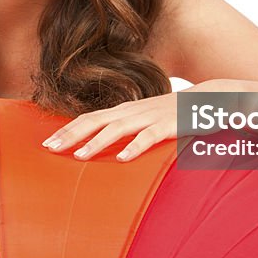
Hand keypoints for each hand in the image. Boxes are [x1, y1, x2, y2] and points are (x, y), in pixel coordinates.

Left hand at [41, 91, 182, 162]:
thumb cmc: (174, 113)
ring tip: (79, 156)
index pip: (89, 118)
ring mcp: (150, 116)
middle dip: (71, 134)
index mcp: (125, 110)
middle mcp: (133, 111)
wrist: (210, 98)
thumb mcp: (146, 119)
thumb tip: (105, 146)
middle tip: (50, 149)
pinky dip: (135, 147)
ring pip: (118, 128)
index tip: (47, 143)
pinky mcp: (169, 125)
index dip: (67, 129)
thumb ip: (126, 128)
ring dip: (97, 142)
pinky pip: (149, 137)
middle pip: (95, 120)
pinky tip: (123, 159)